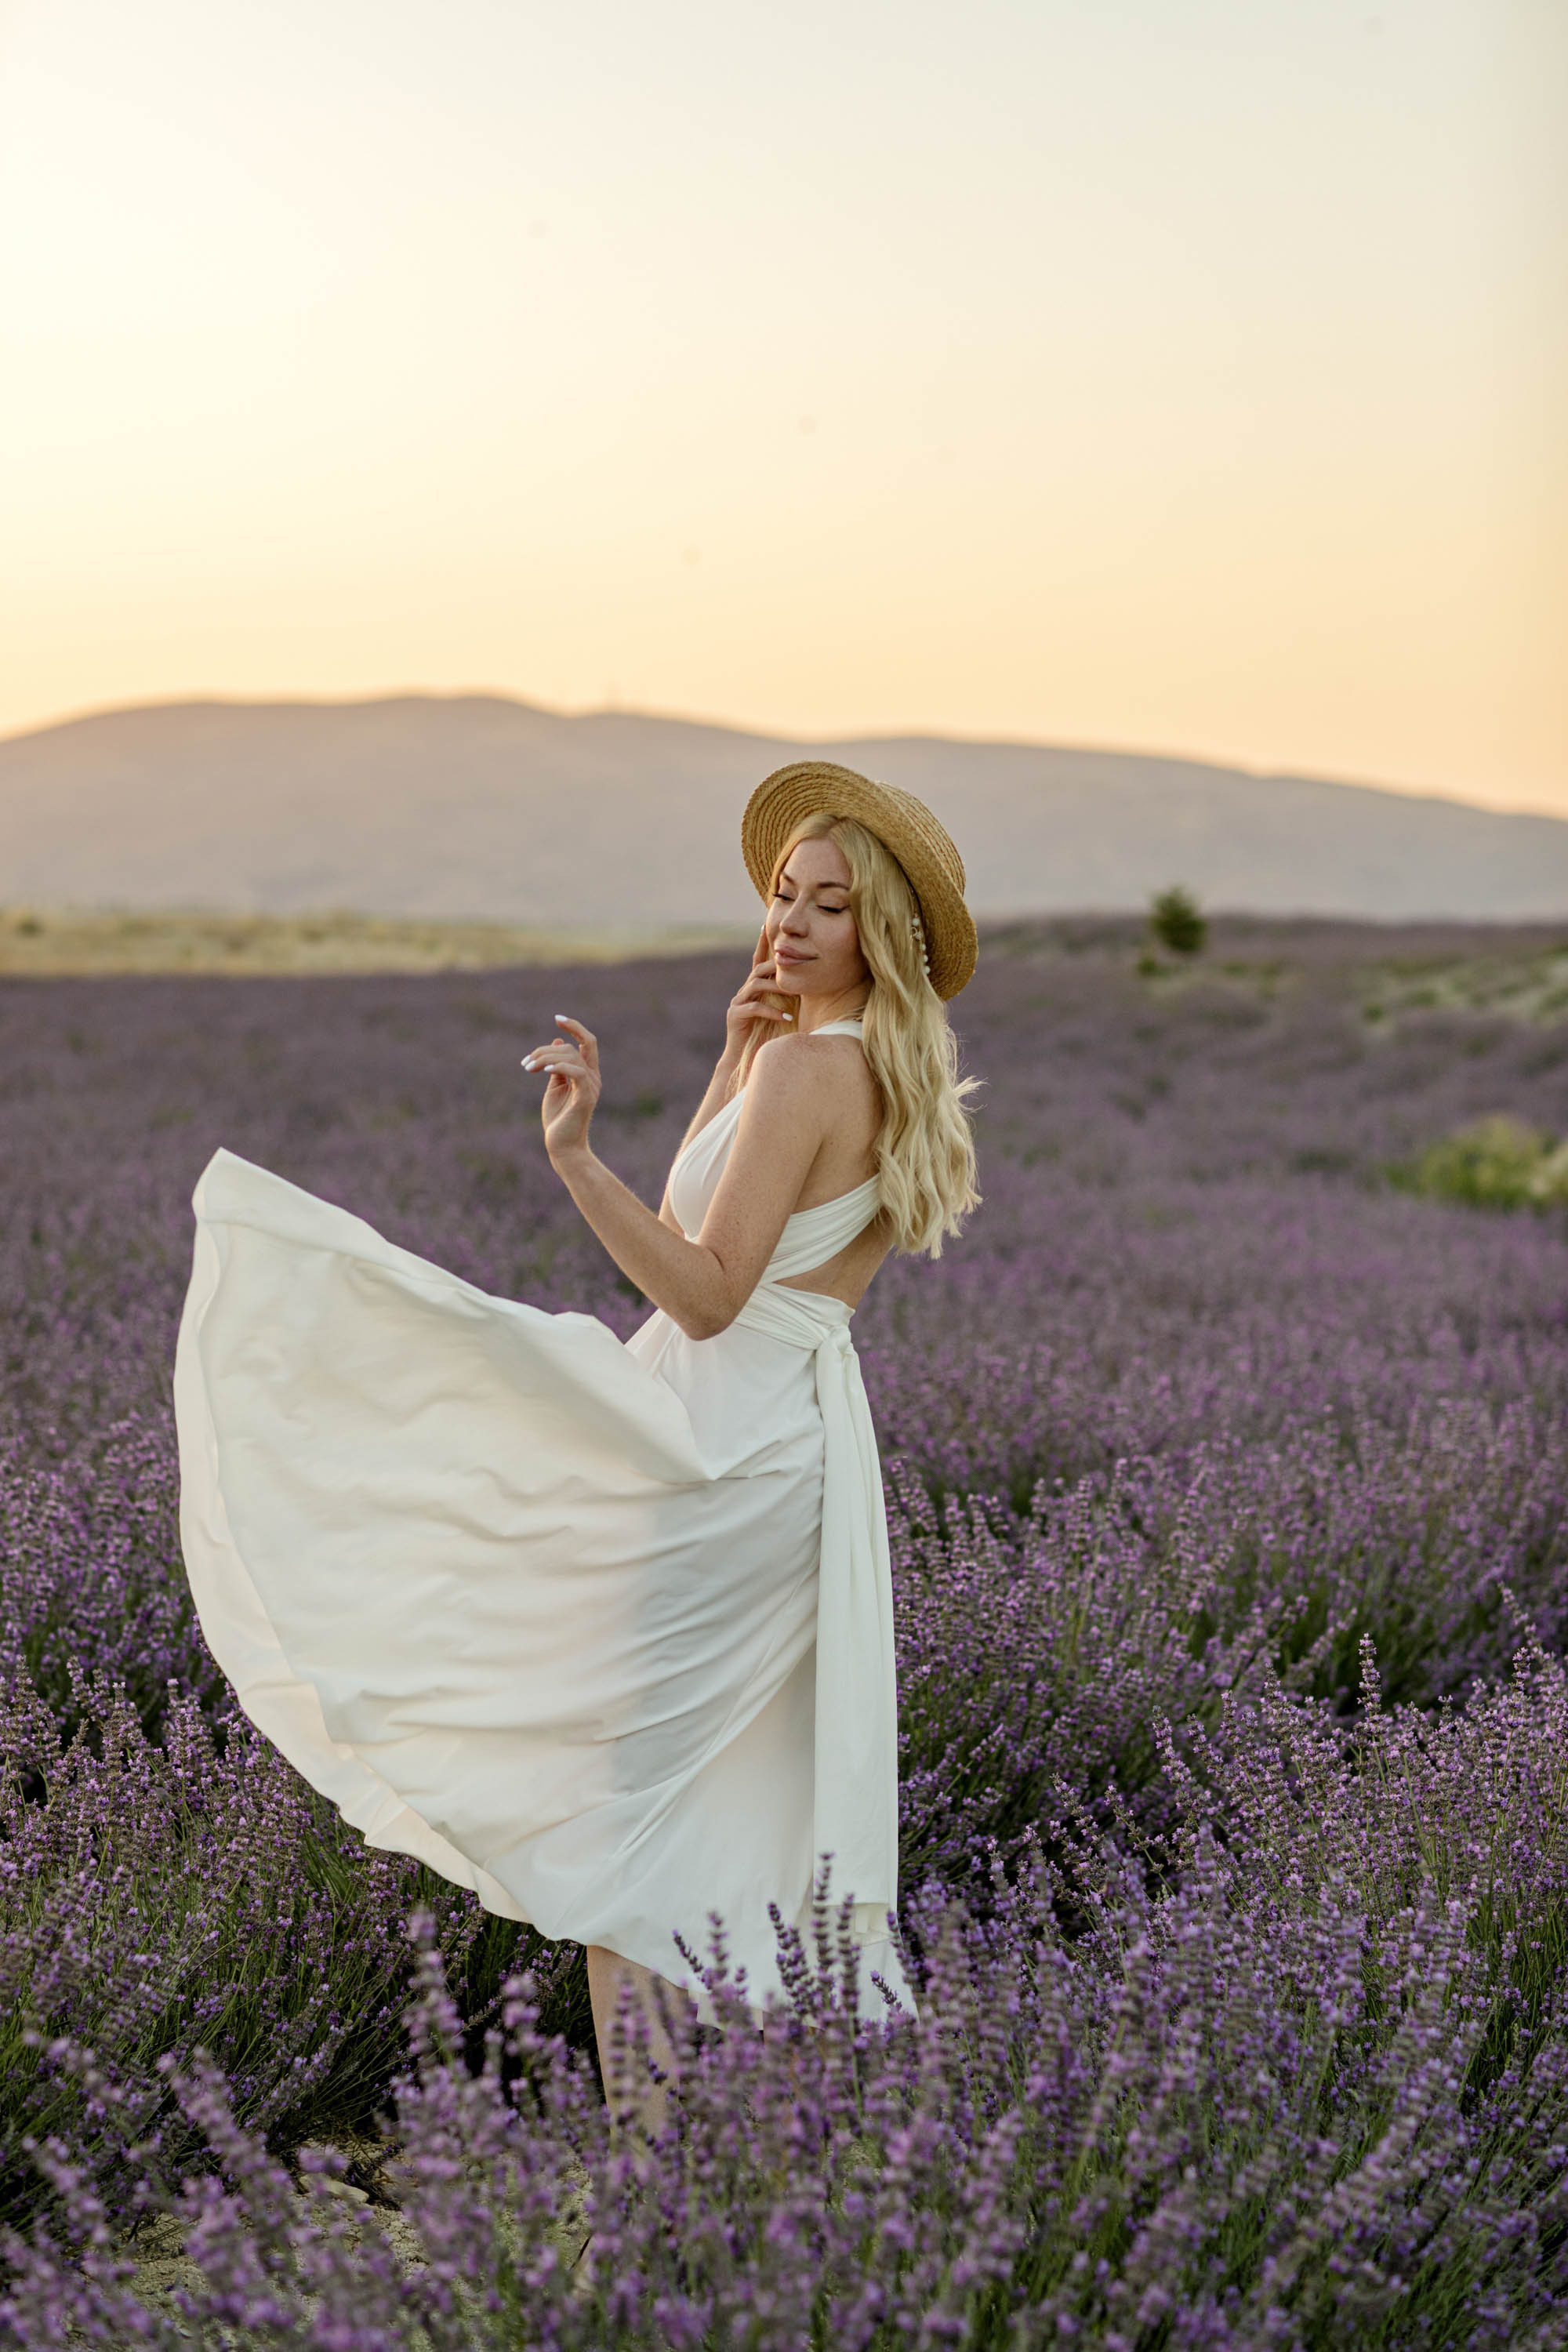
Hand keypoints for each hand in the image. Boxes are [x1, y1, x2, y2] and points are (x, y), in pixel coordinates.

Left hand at [521, 1015, 601, 1161]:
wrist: (562, 1147)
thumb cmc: (557, 1119)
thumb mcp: (554, 1087)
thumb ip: (556, 1066)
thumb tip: (556, 1042)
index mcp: (586, 1073)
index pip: (587, 1042)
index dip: (575, 1027)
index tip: (557, 1018)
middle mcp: (593, 1077)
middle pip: (571, 1048)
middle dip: (544, 1051)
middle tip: (525, 1064)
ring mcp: (591, 1087)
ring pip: (570, 1057)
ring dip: (544, 1058)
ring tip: (527, 1068)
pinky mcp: (586, 1097)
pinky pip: (576, 1072)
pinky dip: (559, 1066)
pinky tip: (543, 1069)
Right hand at [724, 926, 794, 1060]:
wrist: (745, 1061)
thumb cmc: (768, 1037)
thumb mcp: (783, 1012)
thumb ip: (791, 998)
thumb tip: (814, 983)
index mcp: (754, 988)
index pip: (759, 961)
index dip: (762, 944)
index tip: (766, 925)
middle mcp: (744, 991)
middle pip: (758, 969)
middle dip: (775, 964)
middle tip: (793, 961)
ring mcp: (738, 1003)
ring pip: (756, 985)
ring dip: (777, 987)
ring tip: (794, 993)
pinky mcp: (736, 1016)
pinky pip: (755, 1008)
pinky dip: (773, 1012)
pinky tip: (787, 1019)